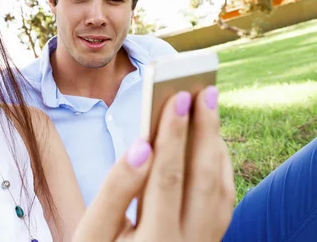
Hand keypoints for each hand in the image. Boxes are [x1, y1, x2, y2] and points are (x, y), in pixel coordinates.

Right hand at [73, 86, 234, 240]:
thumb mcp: (92, 232)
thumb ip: (115, 190)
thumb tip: (141, 147)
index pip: (167, 178)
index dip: (173, 136)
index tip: (178, 97)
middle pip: (204, 179)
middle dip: (205, 130)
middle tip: (204, 89)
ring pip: (221, 190)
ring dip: (216, 145)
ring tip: (210, 108)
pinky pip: (224, 203)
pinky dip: (221, 168)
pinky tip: (211, 144)